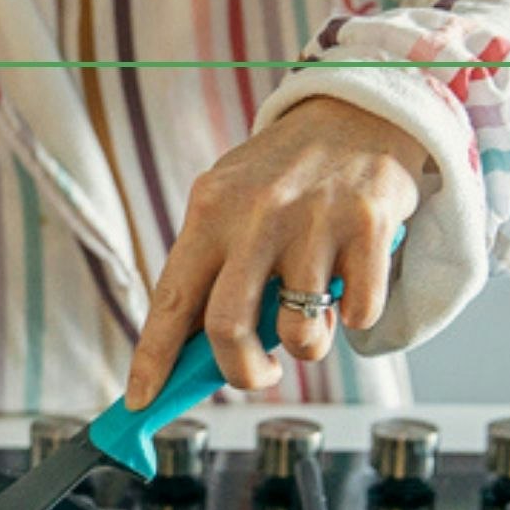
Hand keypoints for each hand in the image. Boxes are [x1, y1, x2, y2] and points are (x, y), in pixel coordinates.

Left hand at [125, 96, 427, 407]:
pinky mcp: (369, 227)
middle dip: (241, 372)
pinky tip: (352, 284)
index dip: (152, 359)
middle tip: (257, 374)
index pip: (170, 301)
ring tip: (313, 317)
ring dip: (307, 346)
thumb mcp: (232, 201)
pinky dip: (356, 318)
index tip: (140, 400)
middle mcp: (256, 215)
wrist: (361, 108)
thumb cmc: (287, 172)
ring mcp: (314, 221)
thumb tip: (191, 351)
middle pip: (227, 329)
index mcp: (210, 211)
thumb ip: (213, 266)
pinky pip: (359, 314)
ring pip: (300, 333)